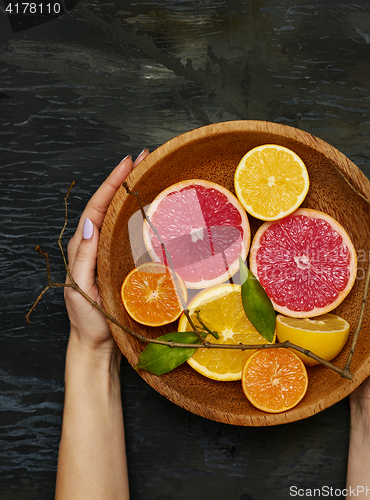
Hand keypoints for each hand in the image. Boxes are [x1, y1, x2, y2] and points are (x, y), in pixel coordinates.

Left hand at [64, 150, 148, 353]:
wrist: (98, 342)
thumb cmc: (88, 319)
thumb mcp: (80, 288)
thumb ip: (83, 257)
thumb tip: (89, 223)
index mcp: (83, 247)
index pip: (98, 206)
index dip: (112, 183)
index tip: (128, 162)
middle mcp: (97, 244)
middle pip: (109, 204)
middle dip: (124, 178)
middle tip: (143, 158)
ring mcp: (111, 252)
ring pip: (120, 215)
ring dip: (133, 192)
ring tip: (149, 174)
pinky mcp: (123, 262)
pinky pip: (130, 233)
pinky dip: (140, 215)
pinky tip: (153, 208)